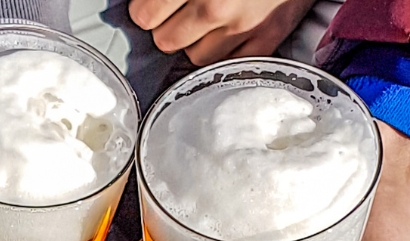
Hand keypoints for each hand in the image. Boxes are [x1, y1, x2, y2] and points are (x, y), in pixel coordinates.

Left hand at [129, 0, 315, 64]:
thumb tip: (144, 5)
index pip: (144, 16)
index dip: (148, 9)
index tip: (157, 4)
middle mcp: (215, 6)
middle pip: (166, 41)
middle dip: (170, 27)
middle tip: (183, 12)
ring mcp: (242, 27)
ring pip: (194, 57)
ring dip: (197, 42)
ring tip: (210, 20)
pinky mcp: (266, 40)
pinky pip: (227, 65)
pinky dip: (224, 52)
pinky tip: (228, 32)